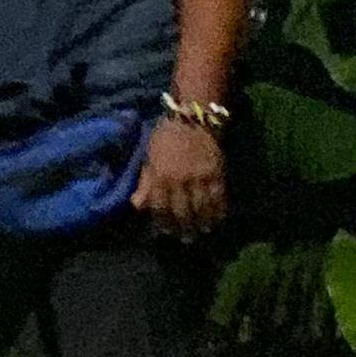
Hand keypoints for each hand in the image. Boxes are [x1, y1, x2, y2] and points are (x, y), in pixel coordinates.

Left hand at [134, 115, 226, 237]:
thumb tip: (137, 205)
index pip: (161, 207)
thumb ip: (145, 182)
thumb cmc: (166, 137)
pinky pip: (218, 198)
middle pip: (182, 212)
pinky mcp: (216, 174)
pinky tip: (218, 219)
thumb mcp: (149, 157)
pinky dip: (218, 211)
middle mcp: (180, 180)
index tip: (166, 232)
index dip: (163, 222)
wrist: (192, 117)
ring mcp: (199, 178)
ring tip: (202, 231)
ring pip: (201, 208)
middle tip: (186, 238)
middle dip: (184, 228)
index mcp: (160, 176)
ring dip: (202, 223)